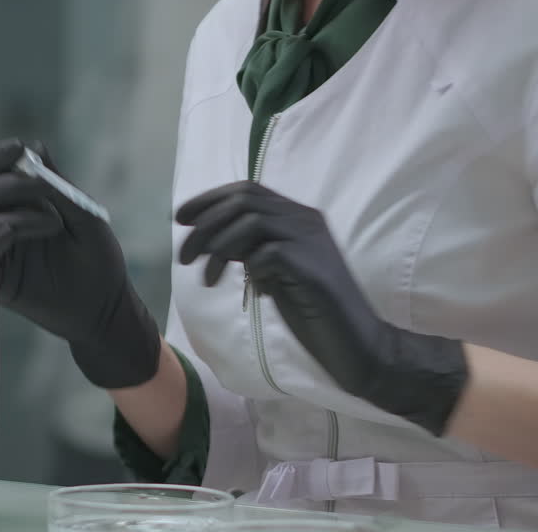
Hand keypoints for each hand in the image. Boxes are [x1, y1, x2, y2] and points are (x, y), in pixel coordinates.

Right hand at [0, 138, 159, 387]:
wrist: (106, 310)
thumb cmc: (99, 264)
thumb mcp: (85, 216)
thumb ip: (57, 185)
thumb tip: (35, 147)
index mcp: (24, 207)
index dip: (2, 158)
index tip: (17, 149)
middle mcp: (6, 225)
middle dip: (11, 185)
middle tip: (44, 192)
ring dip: (10, 212)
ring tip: (51, 221)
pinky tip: (15, 234)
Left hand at [175, 181, 467, 435]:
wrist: (358, 346)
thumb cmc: (313, 311)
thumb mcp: (274, 273)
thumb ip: (250, 250)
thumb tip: (212, 240)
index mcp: (298, 217)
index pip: (246, 190)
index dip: (209, 200)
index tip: (180, 218)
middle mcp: (306, 220)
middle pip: (243, 200)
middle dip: (205, 224)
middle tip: (184, 256)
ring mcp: (312, 242)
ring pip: (250, 221)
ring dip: (218, 247)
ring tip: (208, 279)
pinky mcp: (313, 269)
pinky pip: (267, 253)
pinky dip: (249, 268)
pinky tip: (251, 290)